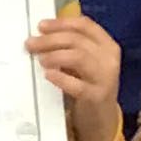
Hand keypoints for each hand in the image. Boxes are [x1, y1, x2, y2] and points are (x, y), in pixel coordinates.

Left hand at [29, 13, 122, 140]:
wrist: (101, 116)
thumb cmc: (89, 83)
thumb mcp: (86, 62)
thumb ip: (71, 47)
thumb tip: (42, 34)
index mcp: (107, 45)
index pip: (85, 25)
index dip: (61, 23)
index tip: (41, 26)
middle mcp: (109, 59)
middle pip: (77, 40)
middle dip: (51, 39)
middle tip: (31, 43)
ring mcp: (105, 78)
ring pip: (78, 57)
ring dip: (55, 55)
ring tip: (40, 59)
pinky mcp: (97, 97)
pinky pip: (77, 85)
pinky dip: (60, 78)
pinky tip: (48, 75)